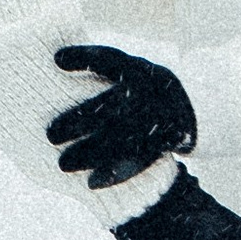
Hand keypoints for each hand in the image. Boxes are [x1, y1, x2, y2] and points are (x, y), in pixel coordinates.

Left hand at [48, 43, 194, 185]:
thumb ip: (96, 65)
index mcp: (138, 70)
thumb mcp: (128, 69)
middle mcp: (150, 91)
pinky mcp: (164, 142)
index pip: (109, 58)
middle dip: (78, 120)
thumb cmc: (142, 86)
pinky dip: (114, 172)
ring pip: (121, 138)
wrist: (191, 109)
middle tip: (49, 135)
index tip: (56, 59)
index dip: (84, 56)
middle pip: (110, 105)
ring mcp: (159, 118)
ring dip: (90, 153)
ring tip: (62, 165)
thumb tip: (54, 59)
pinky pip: (138, 160)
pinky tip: (91, 183)